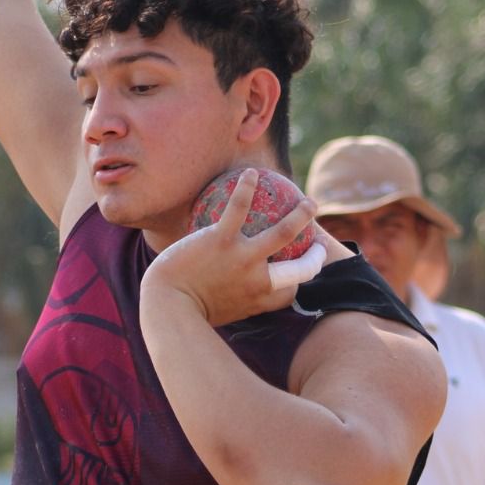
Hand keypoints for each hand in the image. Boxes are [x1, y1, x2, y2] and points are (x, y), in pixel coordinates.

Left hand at [141, 169, 326, 326]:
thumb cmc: (185, 311)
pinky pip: (239, 207)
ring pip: (283, 232)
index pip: (290, 293)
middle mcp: (259, 281)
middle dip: (317, 256)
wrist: (165, 305)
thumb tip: (234, 292)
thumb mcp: (219, 312)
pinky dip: (247, 187)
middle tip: (320, 246)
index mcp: (259, 300)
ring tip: (308, 203)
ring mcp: (243, 259)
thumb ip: (233, 300)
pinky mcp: (221, 240)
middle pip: (303, 269)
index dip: (298, 284)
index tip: (297, 274)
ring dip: (301, 216)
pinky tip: (251, 173)